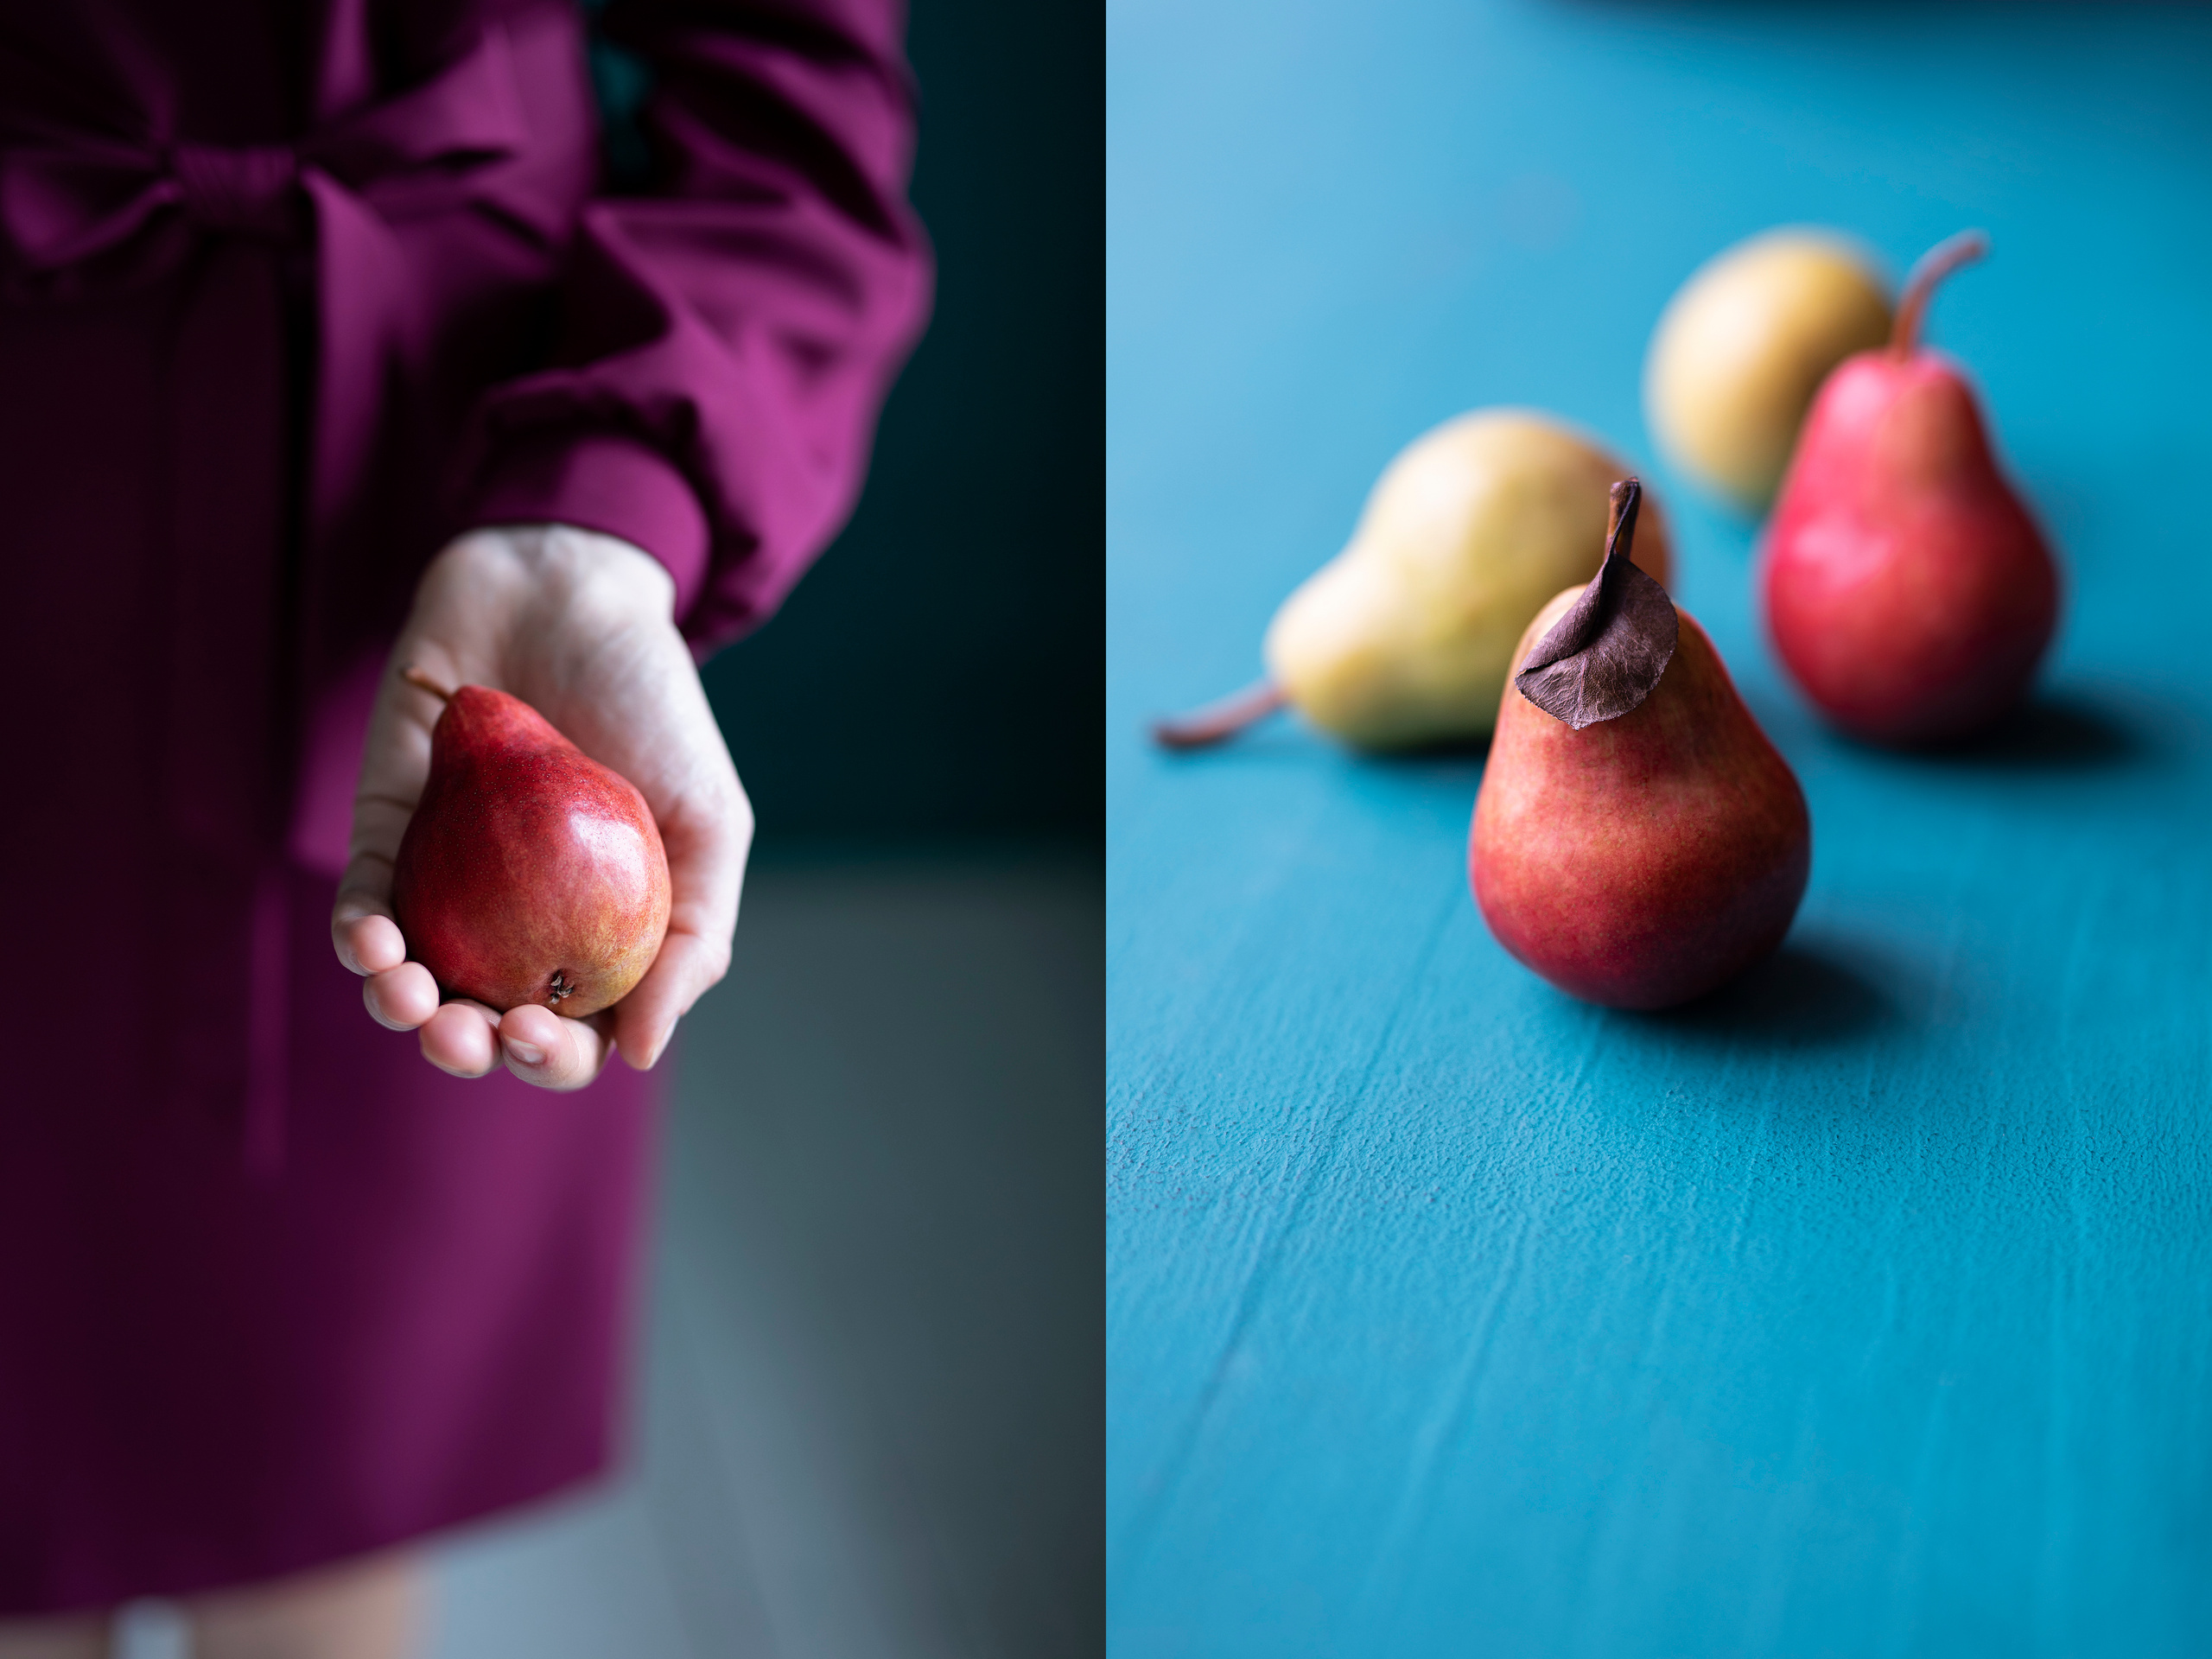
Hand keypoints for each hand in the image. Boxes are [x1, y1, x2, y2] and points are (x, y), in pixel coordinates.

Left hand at [331, 525, 751, 1089]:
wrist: (567, 594)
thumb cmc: (652, 704)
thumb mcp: (710, 822)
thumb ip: (694, 940)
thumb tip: (639, 1054)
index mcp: (602, 935)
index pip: (575, 1033)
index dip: (552, 1060)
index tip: (537, 1035)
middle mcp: (522, 923)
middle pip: (484, 1024)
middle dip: (467, 1048)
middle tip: (466, 1032)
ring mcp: (451, 882)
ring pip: (411, 981)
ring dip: (399, 1009)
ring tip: (408, 998)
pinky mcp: (388, 832)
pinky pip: (364, 903)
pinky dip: (359, 937)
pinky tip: (371, 944)